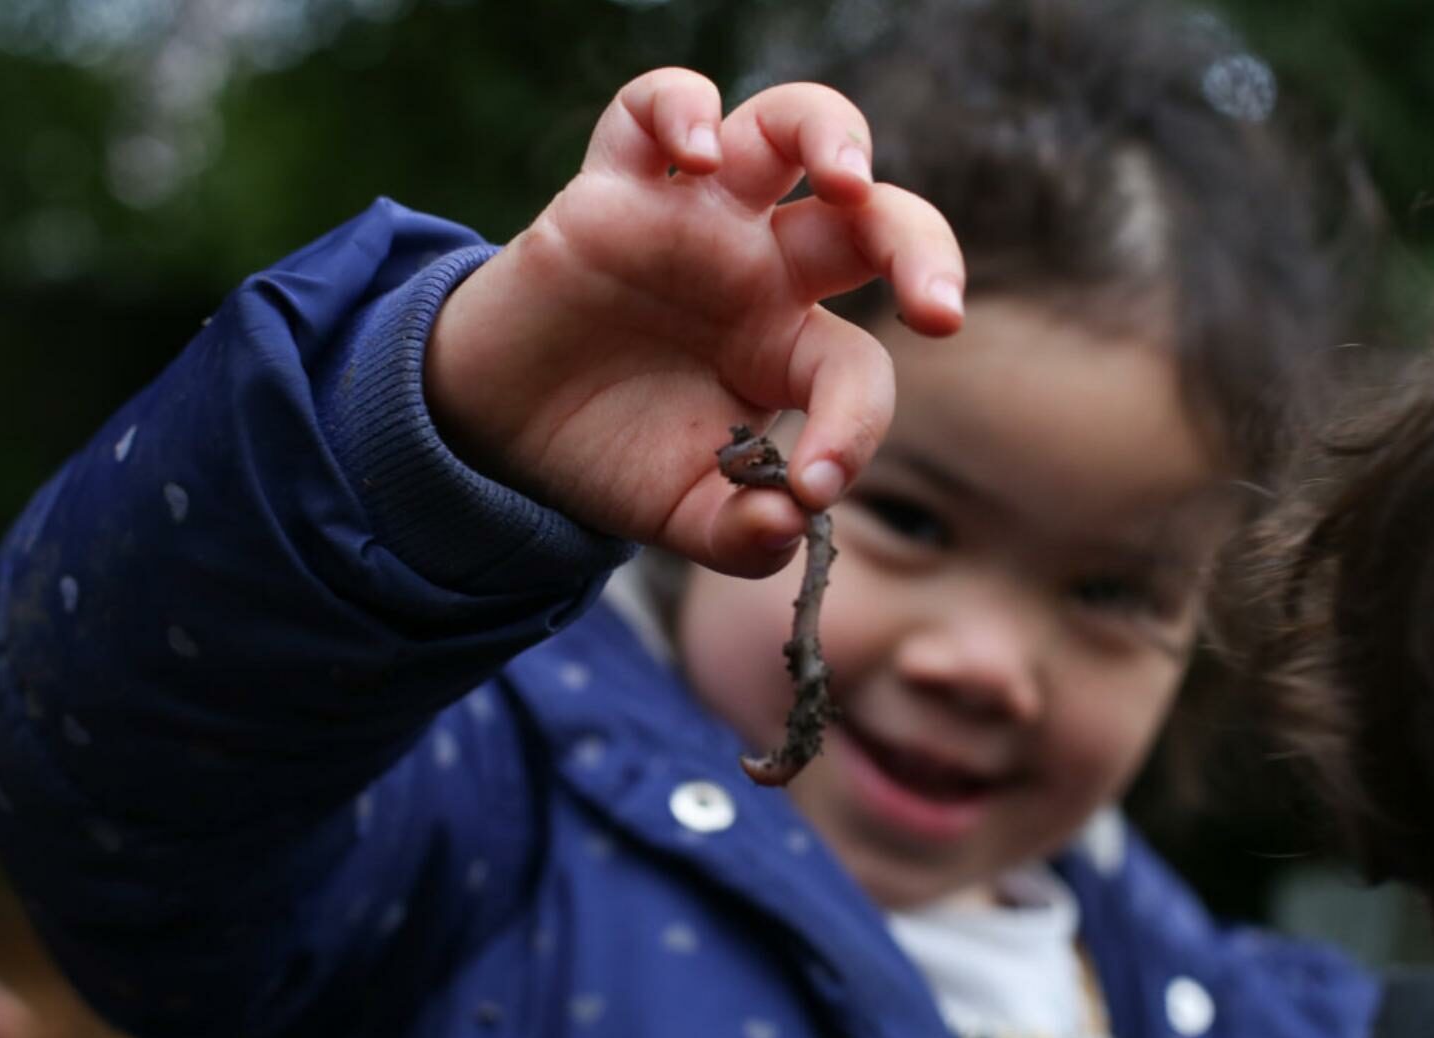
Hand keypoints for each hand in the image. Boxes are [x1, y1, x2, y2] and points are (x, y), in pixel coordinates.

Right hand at [426, 67, 964, 577]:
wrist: (497, 426)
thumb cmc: (608, 454)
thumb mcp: (680, 516)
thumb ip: (741, 535)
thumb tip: (792, 520)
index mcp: (790, 350)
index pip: (859, 367)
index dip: (856, 424)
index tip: (818, 484)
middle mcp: (760, 271)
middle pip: (872, 221)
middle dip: (921, 249)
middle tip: (936, 309)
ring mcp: (693, 219)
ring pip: (784, 129)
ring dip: (830, 136)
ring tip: (846, 182)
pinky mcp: (612, 189)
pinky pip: (651, 108)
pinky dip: (679, 106)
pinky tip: (694, 150)